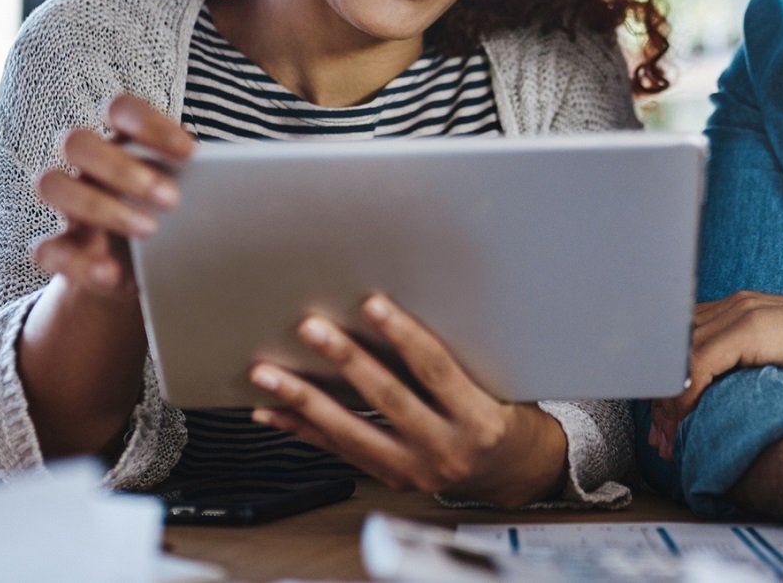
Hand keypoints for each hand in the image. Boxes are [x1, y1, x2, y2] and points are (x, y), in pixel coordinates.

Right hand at [30, 93, 192, 302]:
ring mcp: (68, 204)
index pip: (119, 108)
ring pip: (51, 183)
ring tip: (150, 231)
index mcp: (122, 139)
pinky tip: (112, 274)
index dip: (149, 125)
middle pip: (77, 142)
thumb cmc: (182, 218)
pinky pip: (45, 248)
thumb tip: (256, 182)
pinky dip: (78, 262)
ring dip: (100, 206)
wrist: (156, 271)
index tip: (193, 153)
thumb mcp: (197, 197)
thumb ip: (211, 181)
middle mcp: (87, 165)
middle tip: (173, 199)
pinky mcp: (60, 246)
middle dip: (122, 168)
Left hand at [248, 294, 569, 508]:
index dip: (403, 334)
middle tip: (311, 328)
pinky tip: (273, 412)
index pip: (435, 369)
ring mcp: (415, 471)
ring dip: (305, 400)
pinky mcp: (392, 479)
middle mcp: (445, 449)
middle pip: (388, 398)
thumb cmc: (502, 416)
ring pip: (352, 431)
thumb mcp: (495, 384)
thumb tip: (389, 313)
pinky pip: (340, 452)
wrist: (513, 472)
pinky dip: (303, 430)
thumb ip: (450, 361)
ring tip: (269, 374)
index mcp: (478, 419)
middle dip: (345, 360)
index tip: (372, 303)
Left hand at [647, 291, 782, 459]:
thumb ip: (748, 366)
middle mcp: (736, 304)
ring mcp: (743, 312)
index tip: (666, 422)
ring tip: (668, 440)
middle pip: (674, 347)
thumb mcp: (781, 360)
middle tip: (660, 440)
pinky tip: (685, 421)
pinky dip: (684, 395)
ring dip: (668, 403)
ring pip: (679, 356)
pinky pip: (698, 363)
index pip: (684, 339)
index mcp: (742, 308)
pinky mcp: (751, 329)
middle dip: (660, 395)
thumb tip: (716, 400)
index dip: (668, 379)